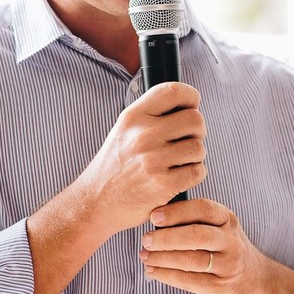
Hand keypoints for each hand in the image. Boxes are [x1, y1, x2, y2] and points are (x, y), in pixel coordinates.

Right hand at [74, 82, 205, 236]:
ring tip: (181, 161)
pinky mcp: (162, 185)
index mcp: (133, 117)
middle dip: (197, 131)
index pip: (173, 91)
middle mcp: (142, 135)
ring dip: (196, 156)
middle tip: (187, 141)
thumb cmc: (115, 166)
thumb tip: (188, 104)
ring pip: (198, 147)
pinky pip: (197, 171)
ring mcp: (152, 160)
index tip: (192, 106)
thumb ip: (151, 115)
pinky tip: (181, 177)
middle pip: (195, 120)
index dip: (190, 96)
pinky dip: (195, 174)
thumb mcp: (124, 130)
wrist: (95, 202)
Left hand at [138, 198, 271, 293]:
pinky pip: (189, 281)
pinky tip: (152, 271)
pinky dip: (167, 276)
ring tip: (144, 256)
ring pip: (191, 259)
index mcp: (228, 220)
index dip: (177, 211)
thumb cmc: (226, 250)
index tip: (154, 216)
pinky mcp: (220, 287)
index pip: (203, 208)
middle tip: (146, 239)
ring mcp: (228, 265)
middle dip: (167, 237)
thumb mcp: (220, 229)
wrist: (255, 282)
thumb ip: (195, 221)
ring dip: (163, 258)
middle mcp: (231, 241)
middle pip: (196, 235)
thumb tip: (156, 217)